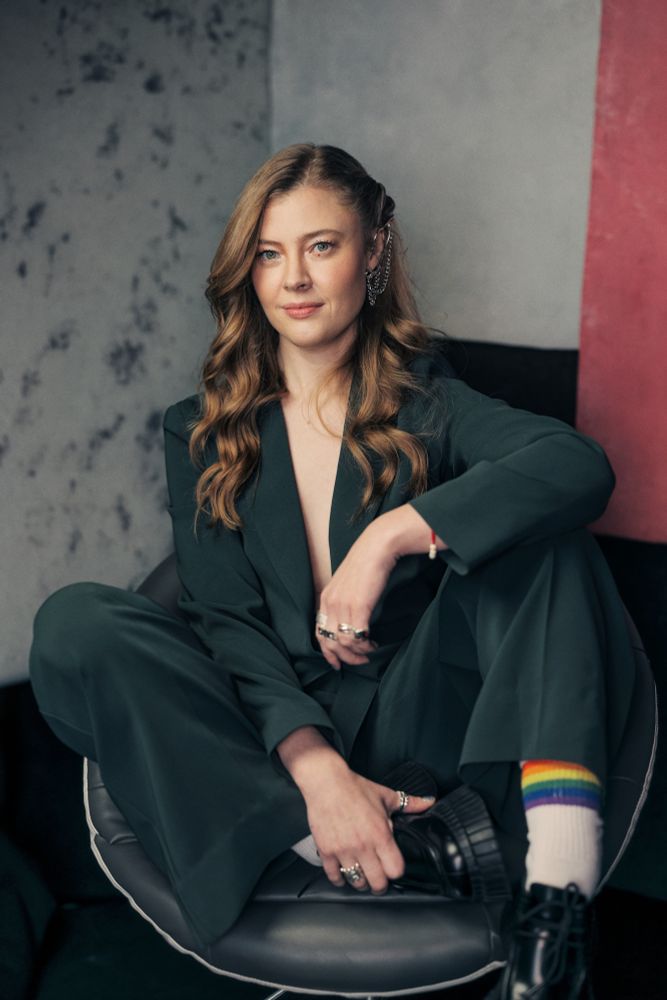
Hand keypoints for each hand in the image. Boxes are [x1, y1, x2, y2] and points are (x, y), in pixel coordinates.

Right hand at [303, 764, 435, 893]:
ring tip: (361, 876)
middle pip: (377, 883)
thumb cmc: (356, 788)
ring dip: (360, 882)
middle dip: (379, 884)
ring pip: (356, 882)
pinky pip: (334, 876)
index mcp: (381, 834)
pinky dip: (338, 878)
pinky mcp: (326, 850)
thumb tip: (429, 802)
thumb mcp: (386, 796)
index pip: (396, 870)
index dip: (396, 872)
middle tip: (377, 880)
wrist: (326, 781)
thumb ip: (410, 803)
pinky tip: (342, 872)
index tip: (392, 868)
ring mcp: (344, 850)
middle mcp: (363, 846)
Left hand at [315, 520, 396, 668]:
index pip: (319, 633)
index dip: (327, 652)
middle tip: (358, 661)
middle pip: (329, 642)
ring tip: (369, 651)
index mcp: (325, 598)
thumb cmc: (366, 563)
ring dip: (357, 653)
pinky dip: (365, 645)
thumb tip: (350, 620)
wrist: (376, 548)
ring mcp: (342, 606)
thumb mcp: (347, 583)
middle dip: (343, 658)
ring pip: (343, 643)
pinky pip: (356, 637)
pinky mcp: (358, 607)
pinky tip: (373, 643)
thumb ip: (344, 601)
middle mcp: (330, 604)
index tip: (337, 663)